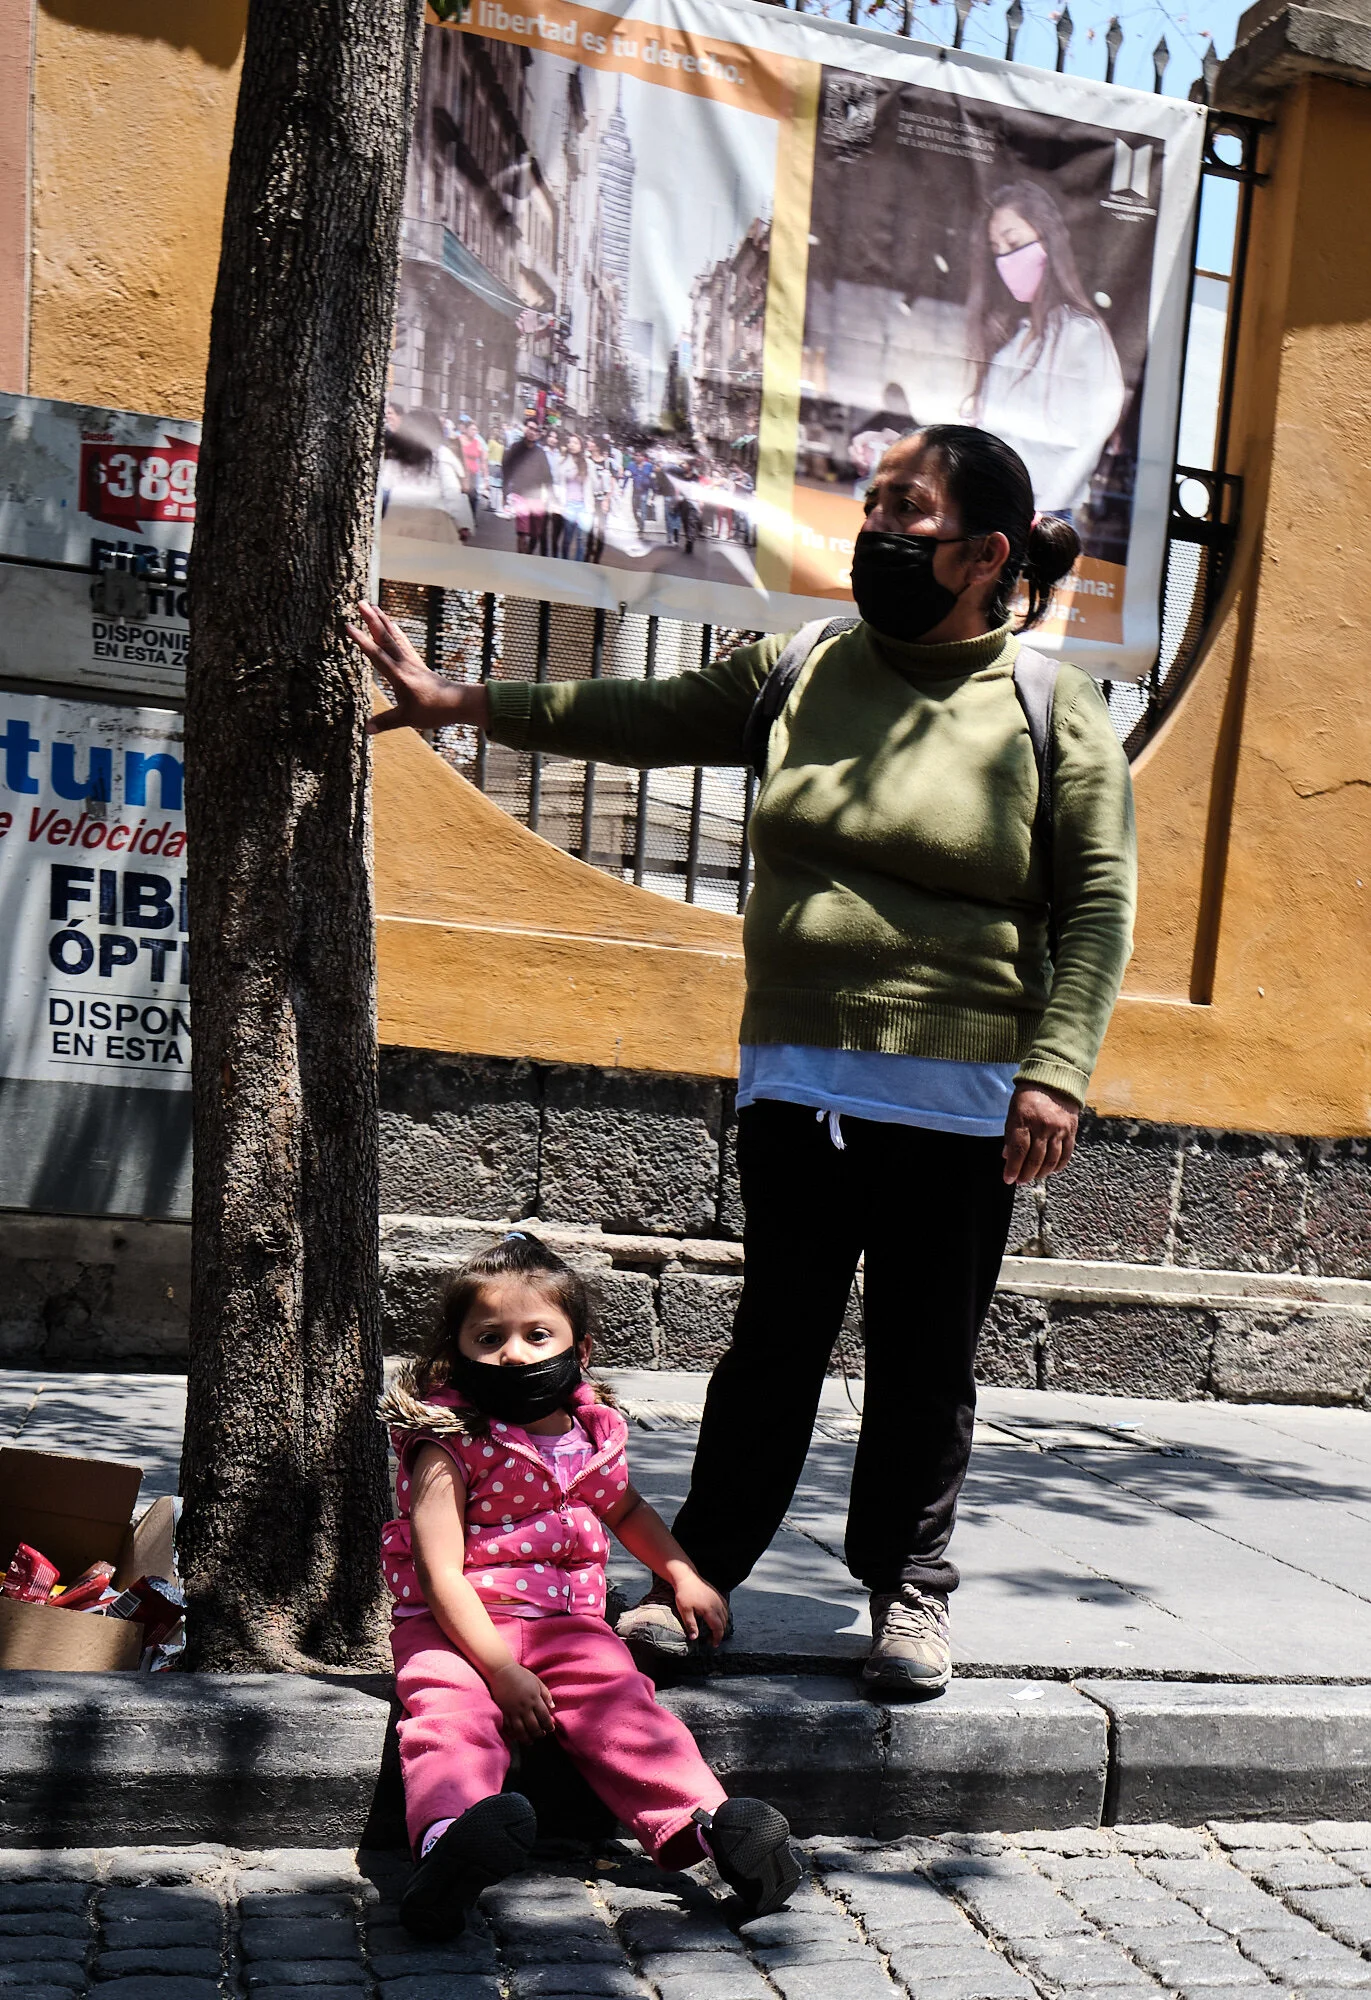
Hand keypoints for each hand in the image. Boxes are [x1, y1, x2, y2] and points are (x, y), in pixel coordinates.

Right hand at [345, 602, 488, 735]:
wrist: (457, 703)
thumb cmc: (434, 710)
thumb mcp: (407, 718)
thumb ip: (386, 722)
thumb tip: (367, 729)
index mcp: (398, 675)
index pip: (376, 654)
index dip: (361, 640)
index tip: (348, 625)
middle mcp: (404, 663)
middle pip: (385, 637)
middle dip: (372, 619)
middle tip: (360, 602)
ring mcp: (411, 661)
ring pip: (395, 636)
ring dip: (383, 620)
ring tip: (373, 606)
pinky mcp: (417, 663)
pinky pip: (404, 642)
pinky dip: (396, 631)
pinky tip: (393, 624)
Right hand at [489, 1661, 555, 1742]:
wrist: (501, 1671)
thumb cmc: (521, 1675)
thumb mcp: (537, 1681)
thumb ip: (546, 1694)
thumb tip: (553, 1707)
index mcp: (534, 1699)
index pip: (544, 1717)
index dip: (549, 1725)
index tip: (551, 1728)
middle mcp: (524, 1707)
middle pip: (534, 1726)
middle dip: (539, 1733)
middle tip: (542, 1735)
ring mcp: (512, 1711)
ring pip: (521, 1731)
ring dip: (527, 1738)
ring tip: (530, 1741)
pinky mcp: (503, 1713)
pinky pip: (509, 1728)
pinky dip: (513, 1735)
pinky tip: (517, 1737)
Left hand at [668, 1567, 729, 1646]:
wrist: (686, 1576)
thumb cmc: (684, 1593)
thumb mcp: (684, 1610)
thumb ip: (691, 1625)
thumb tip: (694, 1638)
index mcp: (709, 1609)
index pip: (718, 1627)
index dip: (717, 1638)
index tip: (714, 1644)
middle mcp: (717, 1604)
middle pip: (724, 1622)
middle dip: (720, 1633)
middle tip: (712, 1639)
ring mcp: (718, 1598)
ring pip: (726, 1615)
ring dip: (723, 1624)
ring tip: (715, 1630)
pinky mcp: (717, 1594)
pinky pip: (725, 1607)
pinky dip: (724, 1615)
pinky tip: (718, 1618)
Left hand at [1002, 1083, 1079, 1185]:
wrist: (1054, 1082)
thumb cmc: (1028, 1098)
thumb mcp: (1013, 1112)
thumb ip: (1010, 1135)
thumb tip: (1007, 1157)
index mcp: (1024, 1119)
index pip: (1018, 1150)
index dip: (1012, 1168)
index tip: (1008, 1179)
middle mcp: (1043, 1125)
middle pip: (1035, 1158)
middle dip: (1026, 1174)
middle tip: (1020, 1181)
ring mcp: (1059, 1129)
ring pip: (1051, 1160)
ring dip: (1041, 1173)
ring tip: (1033, 1177)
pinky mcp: (1071, 1131)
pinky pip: (1066, 1154)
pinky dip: (1058, 1166)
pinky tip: (1050, 1171)